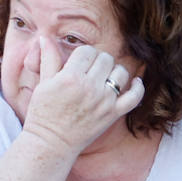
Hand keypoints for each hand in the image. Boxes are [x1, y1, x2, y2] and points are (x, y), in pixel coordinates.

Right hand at [20, 40, 143, 156]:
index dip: (83, 54)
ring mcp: (105, 101)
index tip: (79, 62)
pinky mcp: (114, 114)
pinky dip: (138, 87)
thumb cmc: (43, 113)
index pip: (87, 51)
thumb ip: (49, 59)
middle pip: (105, 59)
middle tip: (90, 70)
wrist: (52, 142)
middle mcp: (90, 88)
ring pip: (121, 73)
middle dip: (98, 61)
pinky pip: (135, 96)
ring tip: (105, 77)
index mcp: (71, 77)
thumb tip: (45, 38)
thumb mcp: (43, 84)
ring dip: (114, 71)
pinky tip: (135, 82)